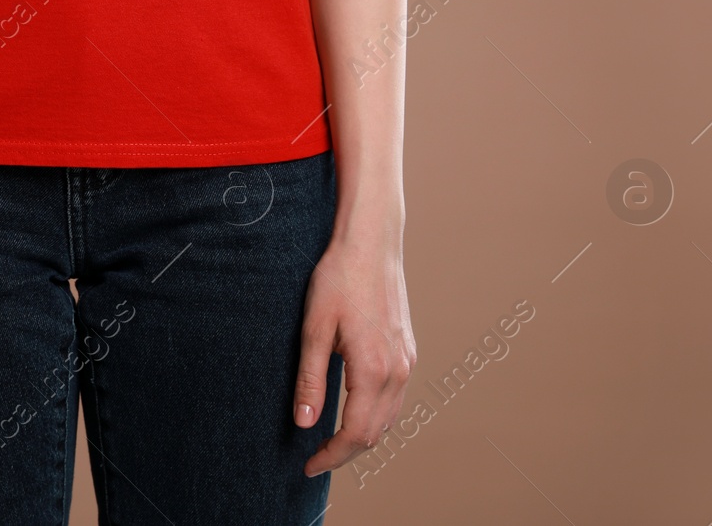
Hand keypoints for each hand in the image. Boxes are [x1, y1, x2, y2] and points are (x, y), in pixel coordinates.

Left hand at [295, 237, 415, 476]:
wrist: (371, 245)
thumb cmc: (338, 280)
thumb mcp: (313, 330)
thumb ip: (310, 381)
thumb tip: (304, 424)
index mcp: (374, 370)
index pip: (356, 434)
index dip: (332, 457)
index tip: (309, 466)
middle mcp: (398, 371)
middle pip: (376, 433)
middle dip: (346, 452)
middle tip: (315, 458)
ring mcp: (406, 361)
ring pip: (389, 418)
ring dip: (362, 436)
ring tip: (331, 441)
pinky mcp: (407, 350)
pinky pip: (396, 398)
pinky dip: (376, 415)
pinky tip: (354, 411)